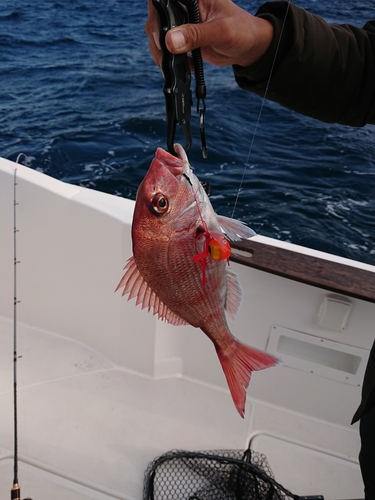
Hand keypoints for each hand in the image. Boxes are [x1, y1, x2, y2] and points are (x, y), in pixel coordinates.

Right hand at [145, 0, 273, 67]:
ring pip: (157, 34)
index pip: (165, 0)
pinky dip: (169, 60)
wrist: (247, 46)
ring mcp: (180, 23)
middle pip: (156, 17)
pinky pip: (165, 47)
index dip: (157, 13)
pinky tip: (184, 65)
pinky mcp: (181, 38)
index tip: (162, 34)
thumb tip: (171, 41)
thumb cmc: (241, 31)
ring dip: (161, 52)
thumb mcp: (221, 32)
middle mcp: (184, 6)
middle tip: (170, 53)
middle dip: (158, 38)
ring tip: (177, 64)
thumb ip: (196, 35)